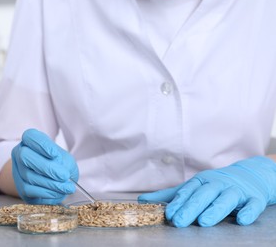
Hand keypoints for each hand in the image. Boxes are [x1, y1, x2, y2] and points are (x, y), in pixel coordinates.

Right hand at [11, 128, 78, 204]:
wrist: (55, 180)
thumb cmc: (60, 165)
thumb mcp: (65, 159)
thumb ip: (62, 162)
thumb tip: (59, 172)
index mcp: (30, 141)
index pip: (30, 136)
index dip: (42, 144)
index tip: (55, 154)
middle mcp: (19, 153)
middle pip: (25, 156)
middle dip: (46, 167)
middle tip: (64, 175)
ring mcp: (18, 170)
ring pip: (29, 176)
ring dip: (51, 183)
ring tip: (67, 187)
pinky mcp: (20, 187)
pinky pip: (30, 190)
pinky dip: (46, 192)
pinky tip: (58, 192)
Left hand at [138, 156, 275, 226]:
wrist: (250, 176)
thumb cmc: (215, 185)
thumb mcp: (193, 188)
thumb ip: (170, 196)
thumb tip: (142, 200)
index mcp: (201, 181)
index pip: (188, 191)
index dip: (178, 203)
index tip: (168, 214)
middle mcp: (218, 184)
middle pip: (203, 195)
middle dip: (190, 208)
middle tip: (179, 221)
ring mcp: (236, 190)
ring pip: (226, 199)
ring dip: (215, 209)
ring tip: (203, 222)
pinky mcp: (254, 198)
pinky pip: (252, 205)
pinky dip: (248, 212)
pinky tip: (241, 220)